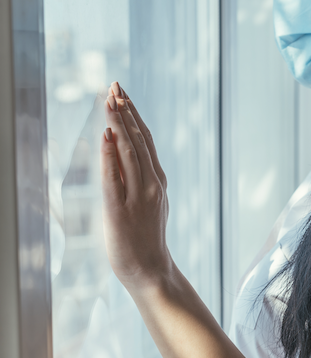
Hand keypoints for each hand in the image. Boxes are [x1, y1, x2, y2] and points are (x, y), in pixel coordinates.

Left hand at [100, 82, 172, 290]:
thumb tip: (120, 157)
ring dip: (118, 124)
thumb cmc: (145, 240)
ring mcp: (138, 197)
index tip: (122, 94)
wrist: (151, 271)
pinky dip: (110, 154)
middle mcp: (152, 185)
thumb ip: (137, 181)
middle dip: (125, 111)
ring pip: (129, 153)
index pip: (145, 141)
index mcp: (158, 183)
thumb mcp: (147, 205)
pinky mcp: (121, 210)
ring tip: (109, 100)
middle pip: (138, 140)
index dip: (133, 116)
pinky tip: (106, 134)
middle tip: (114, 86)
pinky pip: (114, 177)